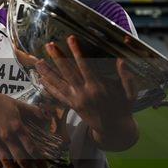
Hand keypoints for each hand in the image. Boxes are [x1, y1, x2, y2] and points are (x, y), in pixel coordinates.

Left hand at [35, 35, 138, 150]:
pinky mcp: (72, 105)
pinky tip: (41, 79)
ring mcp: (76, 100)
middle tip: (48, 45)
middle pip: (67, 72)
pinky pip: (58, 95)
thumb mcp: (130, 93)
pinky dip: (49, 87)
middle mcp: (84, 93)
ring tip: (38, 61)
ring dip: (48, 72)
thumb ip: (126, 76)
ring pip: (58, 83)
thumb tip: (121, 60)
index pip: (84, 65)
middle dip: (57, 57)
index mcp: (97, 87)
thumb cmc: (123, 108)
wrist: (114, 129)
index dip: (77, 51)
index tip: (71, 38)